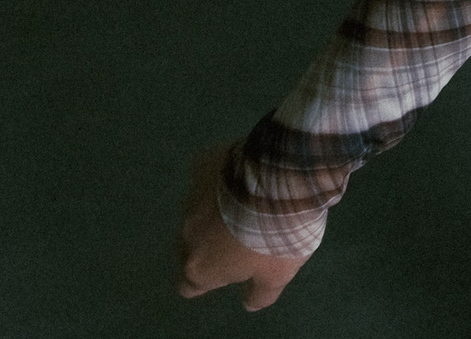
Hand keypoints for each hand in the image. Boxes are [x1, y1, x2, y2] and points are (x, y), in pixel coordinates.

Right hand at [174, 143, 309, 310]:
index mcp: (200, 266)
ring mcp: (191, 198)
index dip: (206, 280)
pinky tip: (244, 173)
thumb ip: (260, 294)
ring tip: (248, 201)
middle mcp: (187, 234)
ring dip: (216, 209)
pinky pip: (207, 175)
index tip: (226, 271)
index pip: (189, 284)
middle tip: (242, 235)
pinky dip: (221, 177)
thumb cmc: (279, 236)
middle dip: (211, 243)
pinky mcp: (202, 165)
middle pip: (191, 246)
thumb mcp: (278, 274)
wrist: (284, 179)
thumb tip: (249, 304)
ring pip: (198, 210)